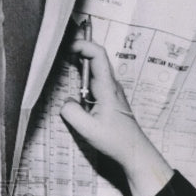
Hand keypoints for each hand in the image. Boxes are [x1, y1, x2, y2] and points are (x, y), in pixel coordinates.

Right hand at [61, 38, 173, 195]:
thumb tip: (65, 102)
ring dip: (80, 62)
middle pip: (96, 57)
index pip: (97, 54)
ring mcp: (111, 91)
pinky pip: (95, 80)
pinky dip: (83, 76)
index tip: (66, 49)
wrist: (135, 151)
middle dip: (78, 49)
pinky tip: (73, 82)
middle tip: (60, 51)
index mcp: (107, 87)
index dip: (82, 44)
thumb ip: (72, 113)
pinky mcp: (110, 98)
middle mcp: (111, 85)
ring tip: (63, 62)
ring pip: (95, 68)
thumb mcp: (88, 130)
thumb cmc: (116, 141)